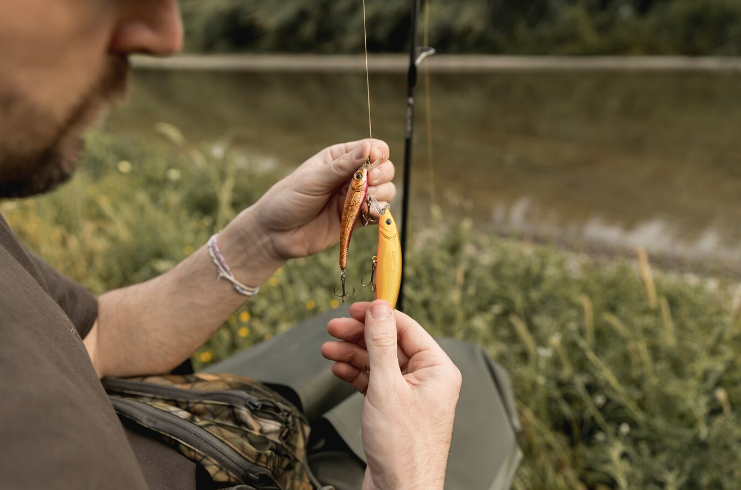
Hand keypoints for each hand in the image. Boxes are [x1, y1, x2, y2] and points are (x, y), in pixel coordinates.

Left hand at [230, 139, 394, 261]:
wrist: (275, 234)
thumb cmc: (288, 200)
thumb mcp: (313, 179)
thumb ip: (342, 166)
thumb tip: (369, 147)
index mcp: (339, 158)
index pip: (372, 148)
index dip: (377, 153)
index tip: (371, 162)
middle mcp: (351, 176)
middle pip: (384, 168)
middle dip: (382, 174)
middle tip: (369, 182)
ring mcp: (355, 198)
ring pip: (386, 190)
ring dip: (383, 193)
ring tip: (366, 200)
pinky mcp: (357, 219)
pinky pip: (378, 212)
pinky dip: (379, 211)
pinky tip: (368, 213)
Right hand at [322, 301, 461, 489]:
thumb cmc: (404, 450)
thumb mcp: (387, 387)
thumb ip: (381, 344)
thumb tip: (380, 309)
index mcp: (438, 369)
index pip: (406, 328)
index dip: (378, 315)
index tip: (354, 309)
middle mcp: (427, 380)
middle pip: (390, 344)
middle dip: (360, 336)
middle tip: (333, 328)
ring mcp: (411, 395)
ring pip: (380, 363)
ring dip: (354, 355)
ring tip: (329, 349)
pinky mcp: (396, 410)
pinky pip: (376, 382)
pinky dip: (357, 375)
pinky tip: (339, 369)